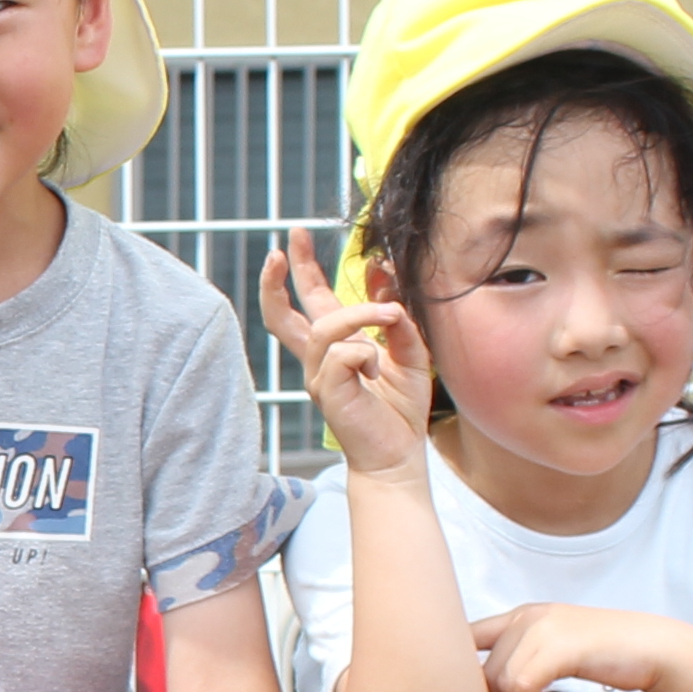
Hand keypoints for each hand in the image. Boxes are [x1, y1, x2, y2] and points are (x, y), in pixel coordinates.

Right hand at [258, 231, 434, 477]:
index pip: (310, 301)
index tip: (301, 237)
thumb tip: (383, 273)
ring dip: (362, 314)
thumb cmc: (400, 410)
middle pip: (283, 314)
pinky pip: (344, 354)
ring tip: (391, 316)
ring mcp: (318, 376)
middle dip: (284, 273)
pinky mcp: (327, 392)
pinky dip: (368, 353)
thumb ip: (396, 317)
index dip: (304, 268)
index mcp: (336, 347)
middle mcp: (319, 360)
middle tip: (289, 236)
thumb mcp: (409, 352)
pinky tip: (380, 372)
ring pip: (327, 326)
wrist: (398, 454)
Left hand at [471, 603, 692, 691]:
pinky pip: (522, 687)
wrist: (654, 650)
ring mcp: (542, 629)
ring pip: (500, 682)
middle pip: (481, 671)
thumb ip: (519, 658)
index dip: (459, 669)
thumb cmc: (604, 657)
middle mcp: (527, 616)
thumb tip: (473, 689)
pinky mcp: (559, 647)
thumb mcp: (554, 649)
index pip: (466, 636)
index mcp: (521, 615)